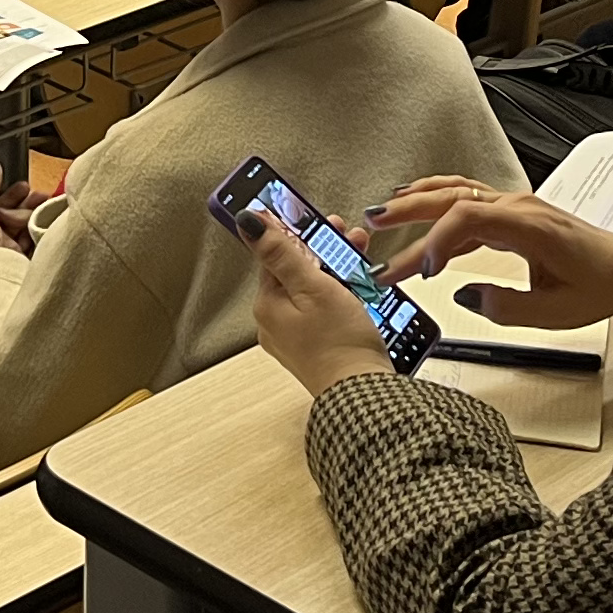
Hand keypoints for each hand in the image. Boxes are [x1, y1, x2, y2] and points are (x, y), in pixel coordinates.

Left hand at [0, 170, 41, 256]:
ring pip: (32, 225)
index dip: (14, 194)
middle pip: (20, 213)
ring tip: (48, 206)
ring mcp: (16, 249)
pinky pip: (41, 239)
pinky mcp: (31, 258)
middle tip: (41, 195)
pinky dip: (46, 230)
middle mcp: (1, 238)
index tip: (25, 186)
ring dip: (40, 214)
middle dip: (30, 202)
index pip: (3, 205)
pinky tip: (52, 221)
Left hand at [243, 214, 402, 394]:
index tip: (316, 220)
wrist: (363, 393)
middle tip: (345, 236)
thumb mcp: (312, 287)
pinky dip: (340, 294)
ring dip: (335, 270)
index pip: (274, 256)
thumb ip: (281, 253)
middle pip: (295, 272)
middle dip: (322, 250)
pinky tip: (358, 289)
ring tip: (358, 257)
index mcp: (267, 305)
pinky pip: (322, 310)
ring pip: (311, 290)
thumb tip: (248, 222)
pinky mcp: (316, 347)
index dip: (298, 234)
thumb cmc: (340, 343)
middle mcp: (275, 323)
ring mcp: (295, 337)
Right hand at [362, 177, 612, 330]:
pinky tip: (415, 205)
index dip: (439, 241)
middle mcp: (516, 207)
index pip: (468, 217)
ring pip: (455, 194)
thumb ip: (505, 307)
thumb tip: (463, 296)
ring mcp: (512, 206)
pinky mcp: (509, 213)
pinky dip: (435, 201)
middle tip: (373, 225)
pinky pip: (465, 199)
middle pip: (452, 197)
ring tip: (382, 214)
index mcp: (527, 226)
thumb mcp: (553, 312)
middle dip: (408, 211)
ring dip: (416, 202)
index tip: (424, 272)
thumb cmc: (595, 287)